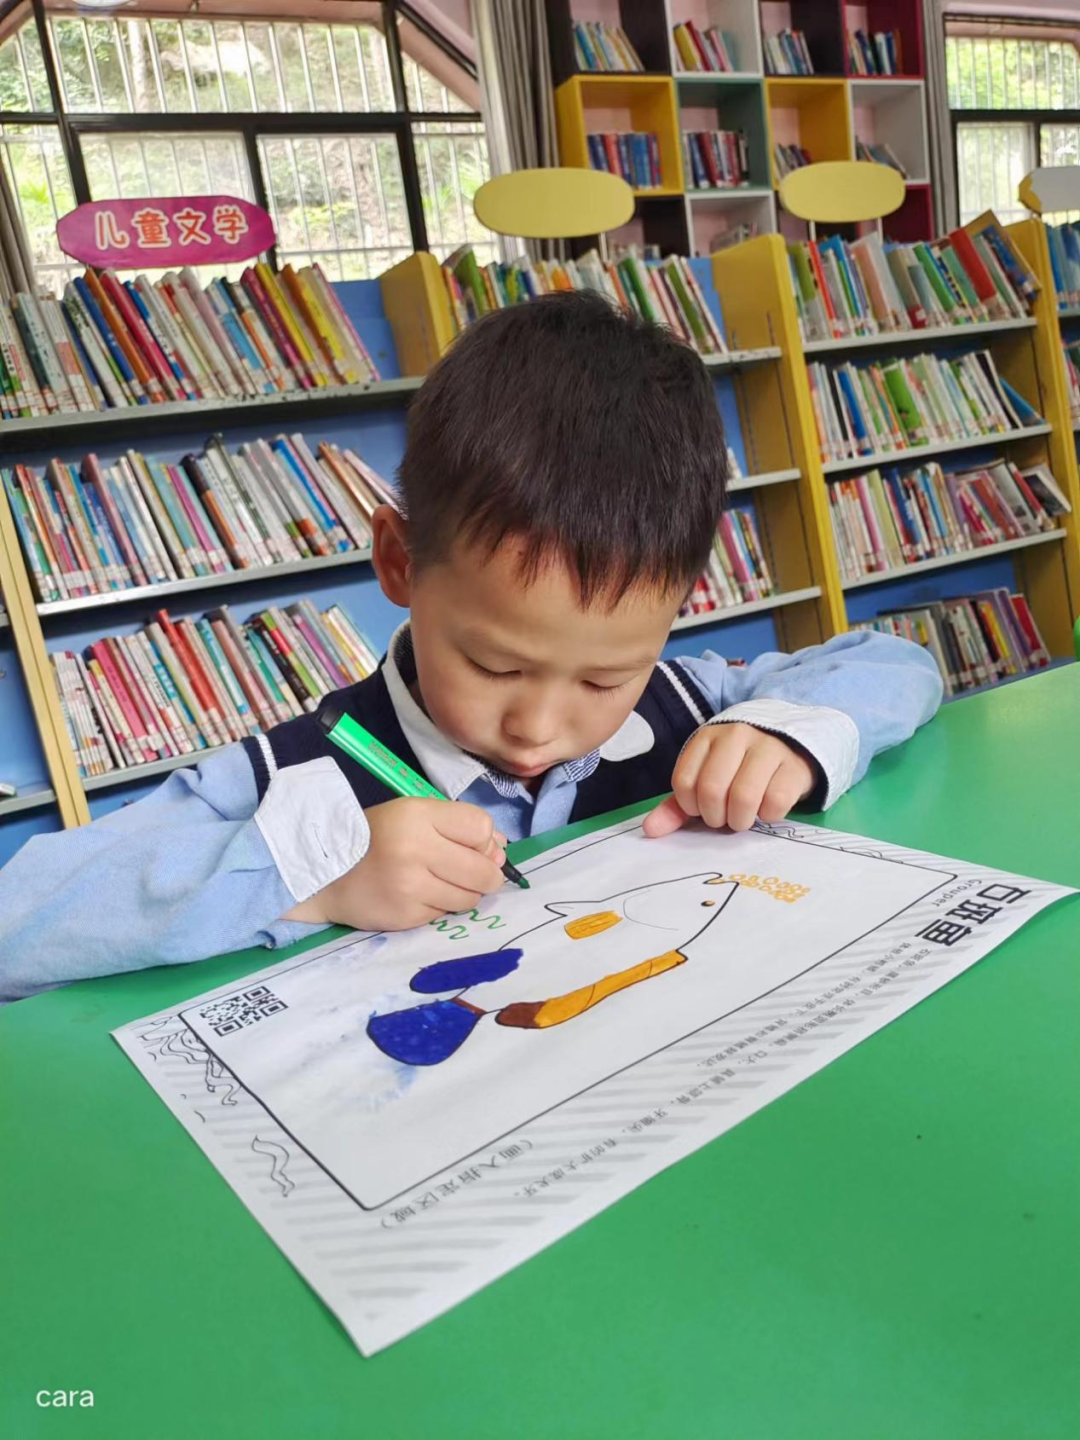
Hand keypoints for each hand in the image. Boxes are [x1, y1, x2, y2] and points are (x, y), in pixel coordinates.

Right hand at [284, 797, 506, 931]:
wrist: (324, 873)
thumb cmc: (374, 838)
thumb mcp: (412, 815)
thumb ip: (457, 827)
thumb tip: (501, 849)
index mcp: (418, 816)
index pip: (480, 827)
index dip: (484, 839)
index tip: (472, 844)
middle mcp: (416, 850)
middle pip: (484, 870)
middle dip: (488, 875)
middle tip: (474, 873)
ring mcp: (411, 887)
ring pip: (470, 898)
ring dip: (466, 893)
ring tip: (442, 883)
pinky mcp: (407, 916)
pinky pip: (445, 914)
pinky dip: (441, 907)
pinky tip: (420, 896)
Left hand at [642, 723, 815, 837]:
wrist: (790, 747)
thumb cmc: (740, 769)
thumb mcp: (707, 780)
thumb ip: (678, 806)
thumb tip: (650, 830)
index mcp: (707, 737)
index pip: (684, 781)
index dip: (690, 806)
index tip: (702, 809)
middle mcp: (736, 736)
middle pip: (712, 789)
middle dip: (715, 816)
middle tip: (724, 818)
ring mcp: (768, 747)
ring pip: (744, 796)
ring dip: (740, 820)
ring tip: (744, 818)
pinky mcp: (794, 765)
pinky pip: (776, 802)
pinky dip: (768, 816)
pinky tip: (767, 810)